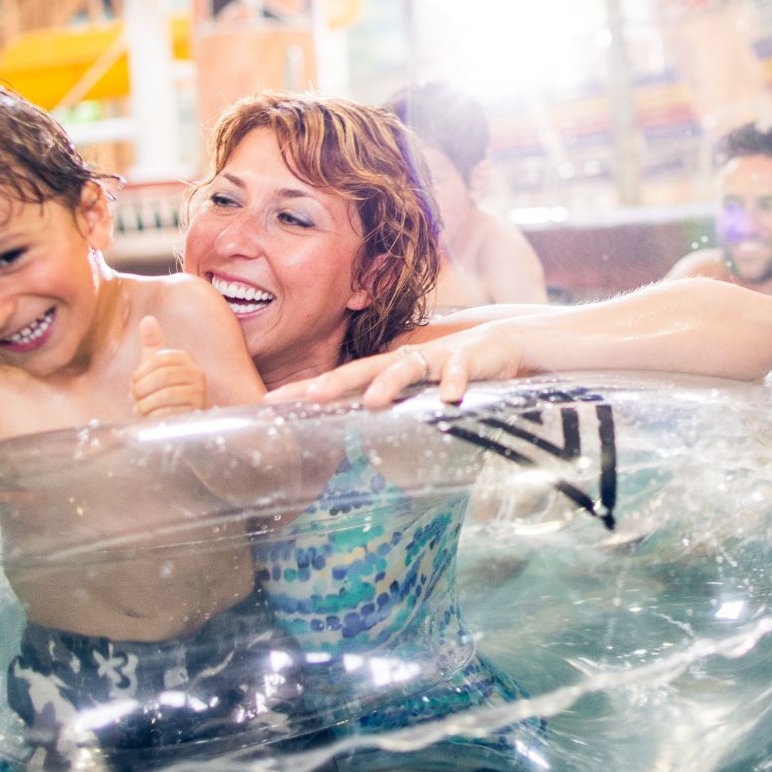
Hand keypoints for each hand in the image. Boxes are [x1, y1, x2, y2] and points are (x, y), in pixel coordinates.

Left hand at [132, 315, 206, 417]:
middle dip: (142, 389)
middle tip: (133, 398)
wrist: (176, 418)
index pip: (161, 358)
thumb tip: (148, 319)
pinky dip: (154, 415)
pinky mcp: (196, 412)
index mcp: (186, 359)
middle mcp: (197, 373)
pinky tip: (149, 417)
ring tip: (139, 408)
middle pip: (164, 376)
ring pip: (167, 395)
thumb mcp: (155, 367)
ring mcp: (199, 393)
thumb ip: (152, 344)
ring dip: (146, 404)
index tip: (133, 382)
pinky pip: (171, 412)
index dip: (141, 371)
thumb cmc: (162, 389)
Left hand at [268, 326, 525, 409]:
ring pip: (408, 367)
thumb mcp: (414, 389)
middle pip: (364, 368)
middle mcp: (406, 359)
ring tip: (373, 402)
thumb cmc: (450, 369)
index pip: (341, 379)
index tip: (271, 403)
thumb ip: (387, 403)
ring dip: (390, 383)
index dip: (307, 389)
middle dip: (336, 383)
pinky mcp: (468, 359)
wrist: (501, 342)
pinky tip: (450, 398)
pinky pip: (461, 372)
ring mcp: (436, 358)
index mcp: (388, 369)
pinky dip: (455, 383)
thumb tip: (349, 430)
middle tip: (308, 398)